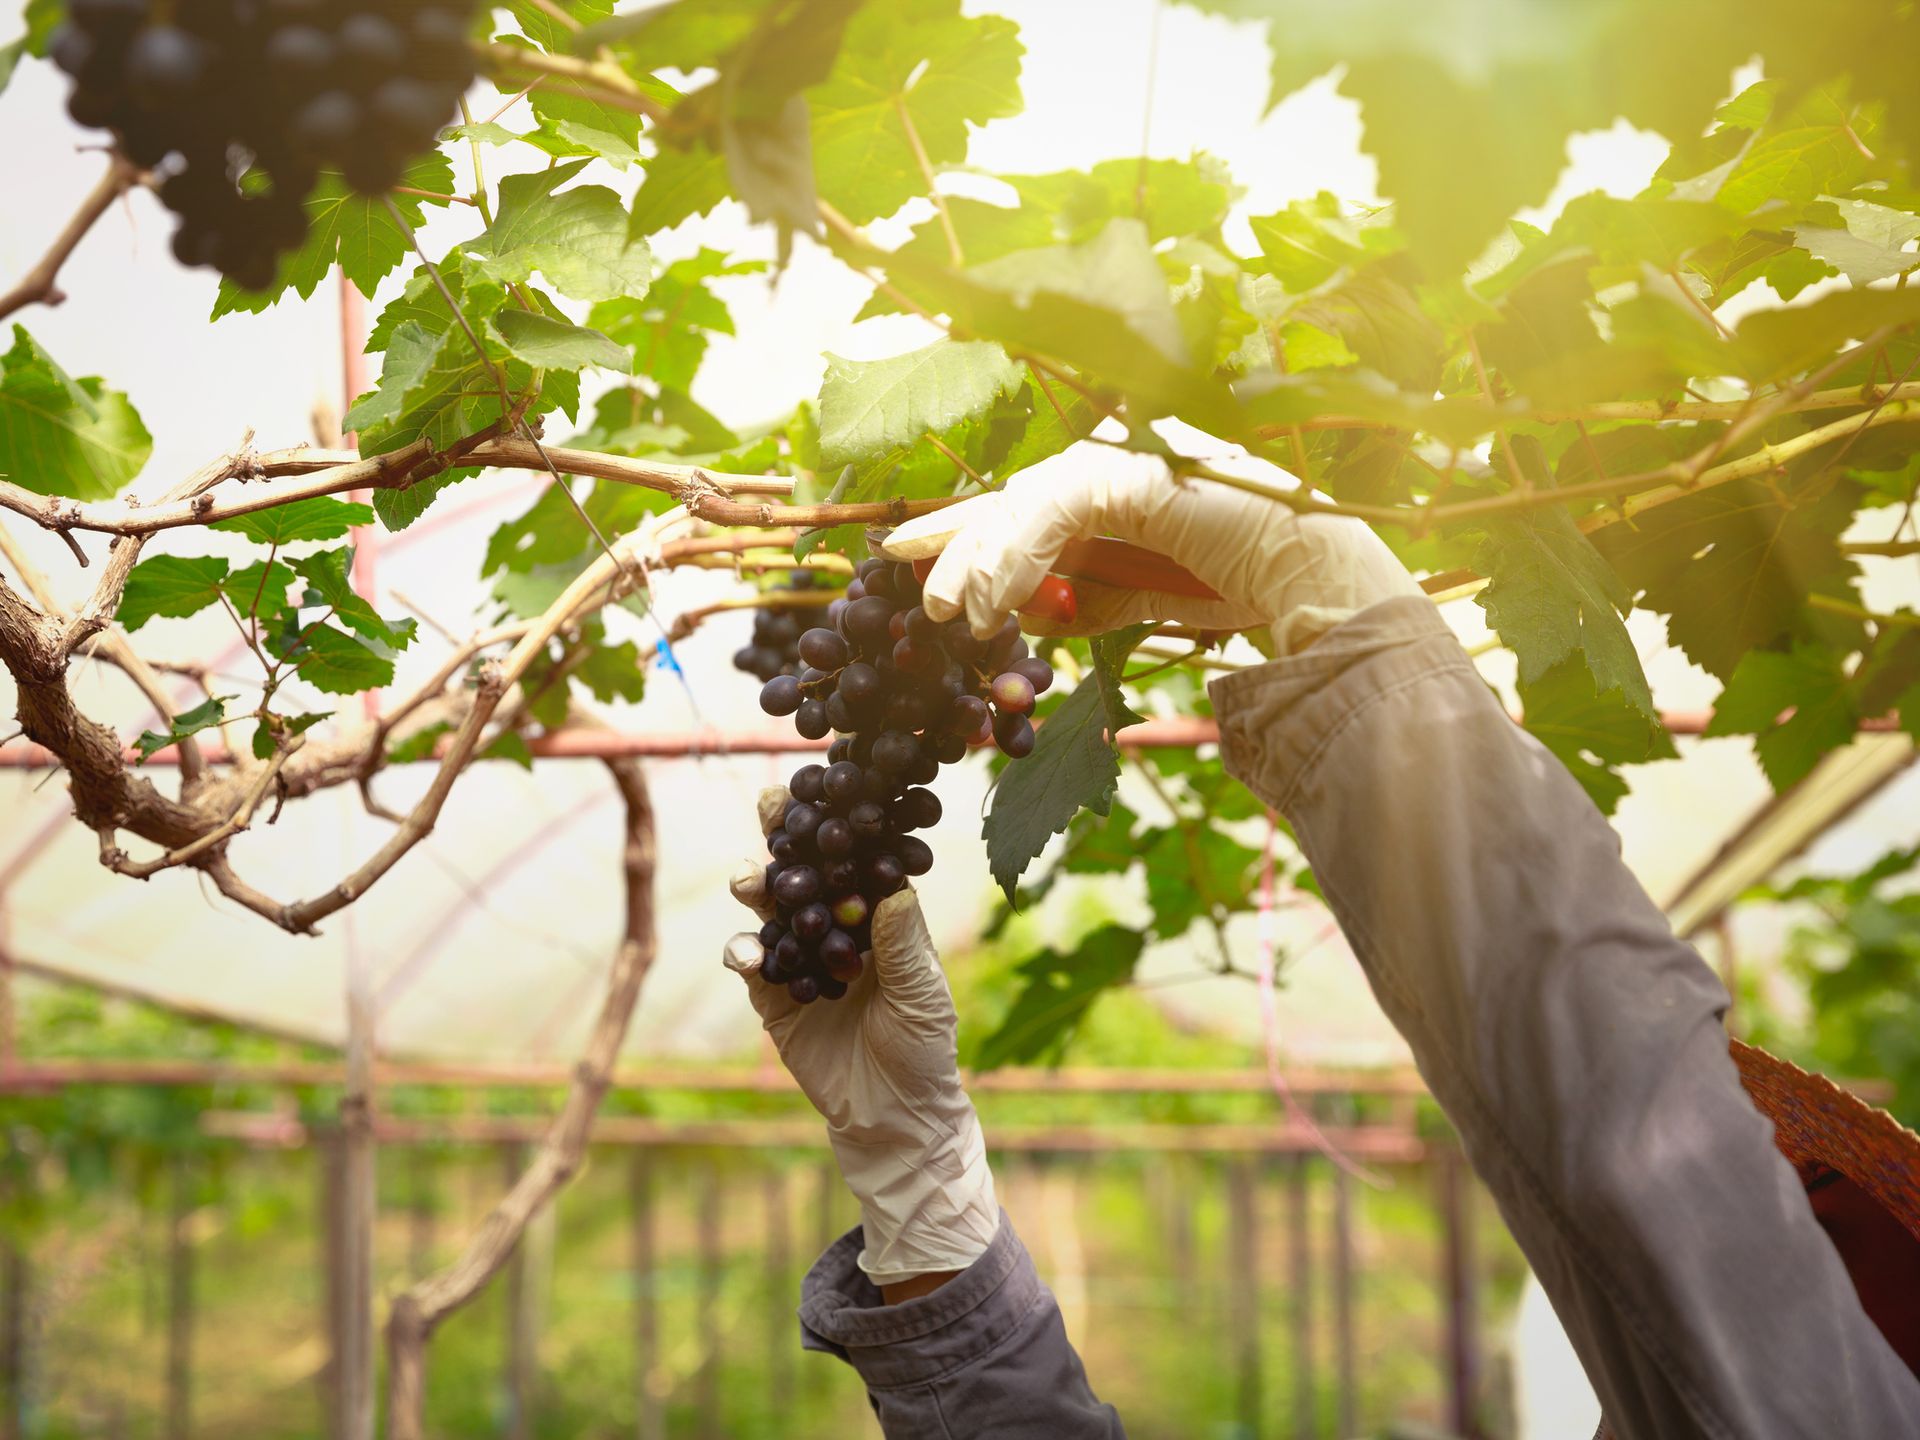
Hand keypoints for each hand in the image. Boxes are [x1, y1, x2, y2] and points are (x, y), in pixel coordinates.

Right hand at [724, 786, 998, 1284]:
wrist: (895, 1119)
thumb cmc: (925, 1050)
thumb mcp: (924, 996)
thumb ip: (903, 946)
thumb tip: (896, 887)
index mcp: (878, 917)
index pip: (856, 860)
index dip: (841, 826)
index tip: (827, 788)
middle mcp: (836, 928)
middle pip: (805, 873)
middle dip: (786, 839)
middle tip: (772, 808)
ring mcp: (801, 960)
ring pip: (772, 911)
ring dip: (758, 889)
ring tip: (750, 882)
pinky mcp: (773, 999)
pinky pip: (753, 966)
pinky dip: (746, 953)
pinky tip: (747, 952)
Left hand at [919, 451, 1425, 650]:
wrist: (1314, 582)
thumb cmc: (1245, 585)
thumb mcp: (1148, 597)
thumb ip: (1094, 599)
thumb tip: (1035, 617)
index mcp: (1118, 487)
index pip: (1027, 506)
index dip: (968, 531)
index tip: (908, 559)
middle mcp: (1117, 460)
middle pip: (1014, 495)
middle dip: (956, 537)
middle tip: (906, 576)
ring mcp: (1129, 456)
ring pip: (1026, 501)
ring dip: (983, 561)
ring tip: (957, 615)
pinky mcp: (1137, 469)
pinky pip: (1056, 511)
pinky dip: (1021, 557)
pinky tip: (1001, 601)